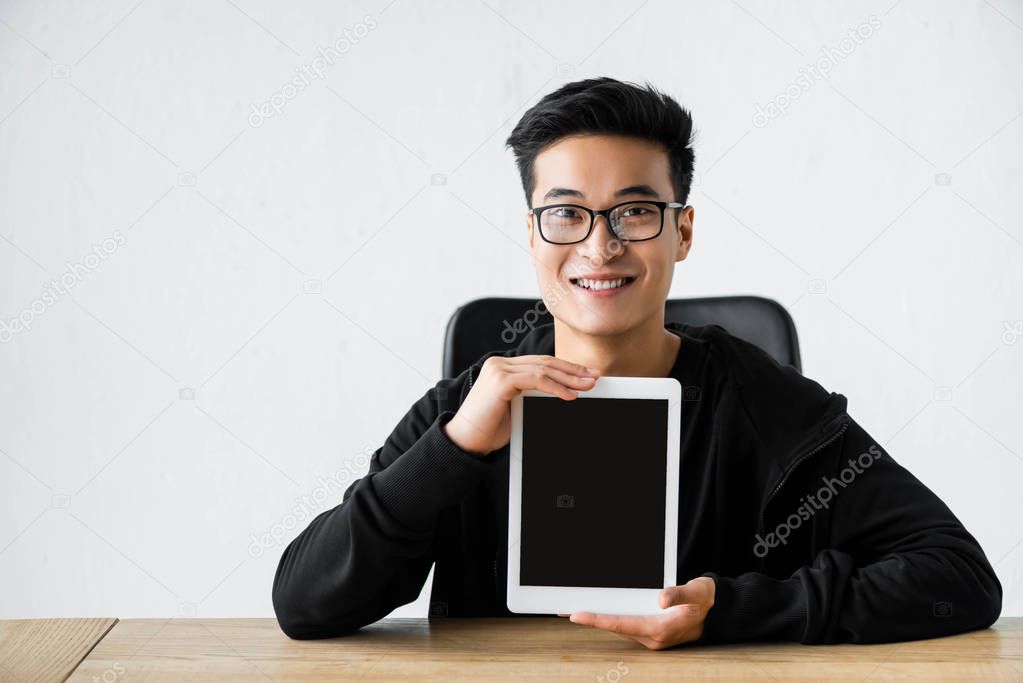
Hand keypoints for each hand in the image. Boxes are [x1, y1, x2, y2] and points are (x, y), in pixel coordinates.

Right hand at [443, 355, 599, 455]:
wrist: (466, 441)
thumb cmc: (489, 429)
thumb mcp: (515, 406)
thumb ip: (531, 394)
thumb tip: (562, 392)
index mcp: (504, 367)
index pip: (541, 363)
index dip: (566, 368)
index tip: (586, 375)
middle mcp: (500, 364)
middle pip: (545, 363)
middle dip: (573, 370)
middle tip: (594, 376)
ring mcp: (499, 369)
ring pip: (543, 369)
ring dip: (569, 378)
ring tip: (588, 386)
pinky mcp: (500, 380)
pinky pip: (536, 380)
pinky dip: (556, 387)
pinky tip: (570, 395)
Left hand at [558, 577, 714, 649]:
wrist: (716, 611)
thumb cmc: (704, 600)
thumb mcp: (696, 593)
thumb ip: (678, 594)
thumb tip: (660, 599)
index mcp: (662, 628)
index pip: (622, 624)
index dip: (598, 620)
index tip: (577, 615)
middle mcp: (653, 636)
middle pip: (615, 626)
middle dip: (590, 619)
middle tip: (563, 610)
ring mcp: (651, 636)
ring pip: (618, 626)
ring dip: (598, 619)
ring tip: (573, 610)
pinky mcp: (650, 631)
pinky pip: (624, 625)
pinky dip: (609, 618)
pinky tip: (598, 610)